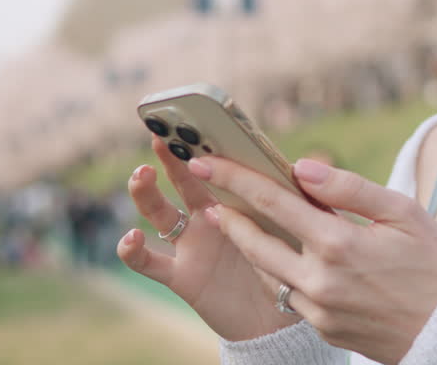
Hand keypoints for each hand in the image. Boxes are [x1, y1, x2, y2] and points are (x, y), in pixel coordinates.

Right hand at [116, 137, 301, 340]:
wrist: (276, 318)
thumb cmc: (286, 265)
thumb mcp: (295, 228)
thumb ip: (296, 200)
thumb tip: (305, 167)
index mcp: (236, 199)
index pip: (219, 165)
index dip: (207, 144)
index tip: (197, 119)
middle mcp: (207, 216)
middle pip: (184, 180)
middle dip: (171, 156)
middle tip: (161, 134)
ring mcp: (190, 244)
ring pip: (158, 211)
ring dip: (145, 192)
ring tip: (142, 174)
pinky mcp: (181, 275)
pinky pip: (149, 262)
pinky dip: (133, 250)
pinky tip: (131, 237)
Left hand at [189, 156, 436, 364]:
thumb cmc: (435, 266)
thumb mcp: (404, 214)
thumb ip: (350, 189)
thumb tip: (303, 167)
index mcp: (339, 243)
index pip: (273, 202)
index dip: (237, 178)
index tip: (208, 160)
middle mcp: (320, 279)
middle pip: (255, 240)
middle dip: (226, 212)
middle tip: (205, 188)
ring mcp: (318, 309)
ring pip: (267, 271)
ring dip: (248, 243)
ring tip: (233, 219)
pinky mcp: (323, 328)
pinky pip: (290, 295)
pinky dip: (280, 271)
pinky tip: (281, 255)